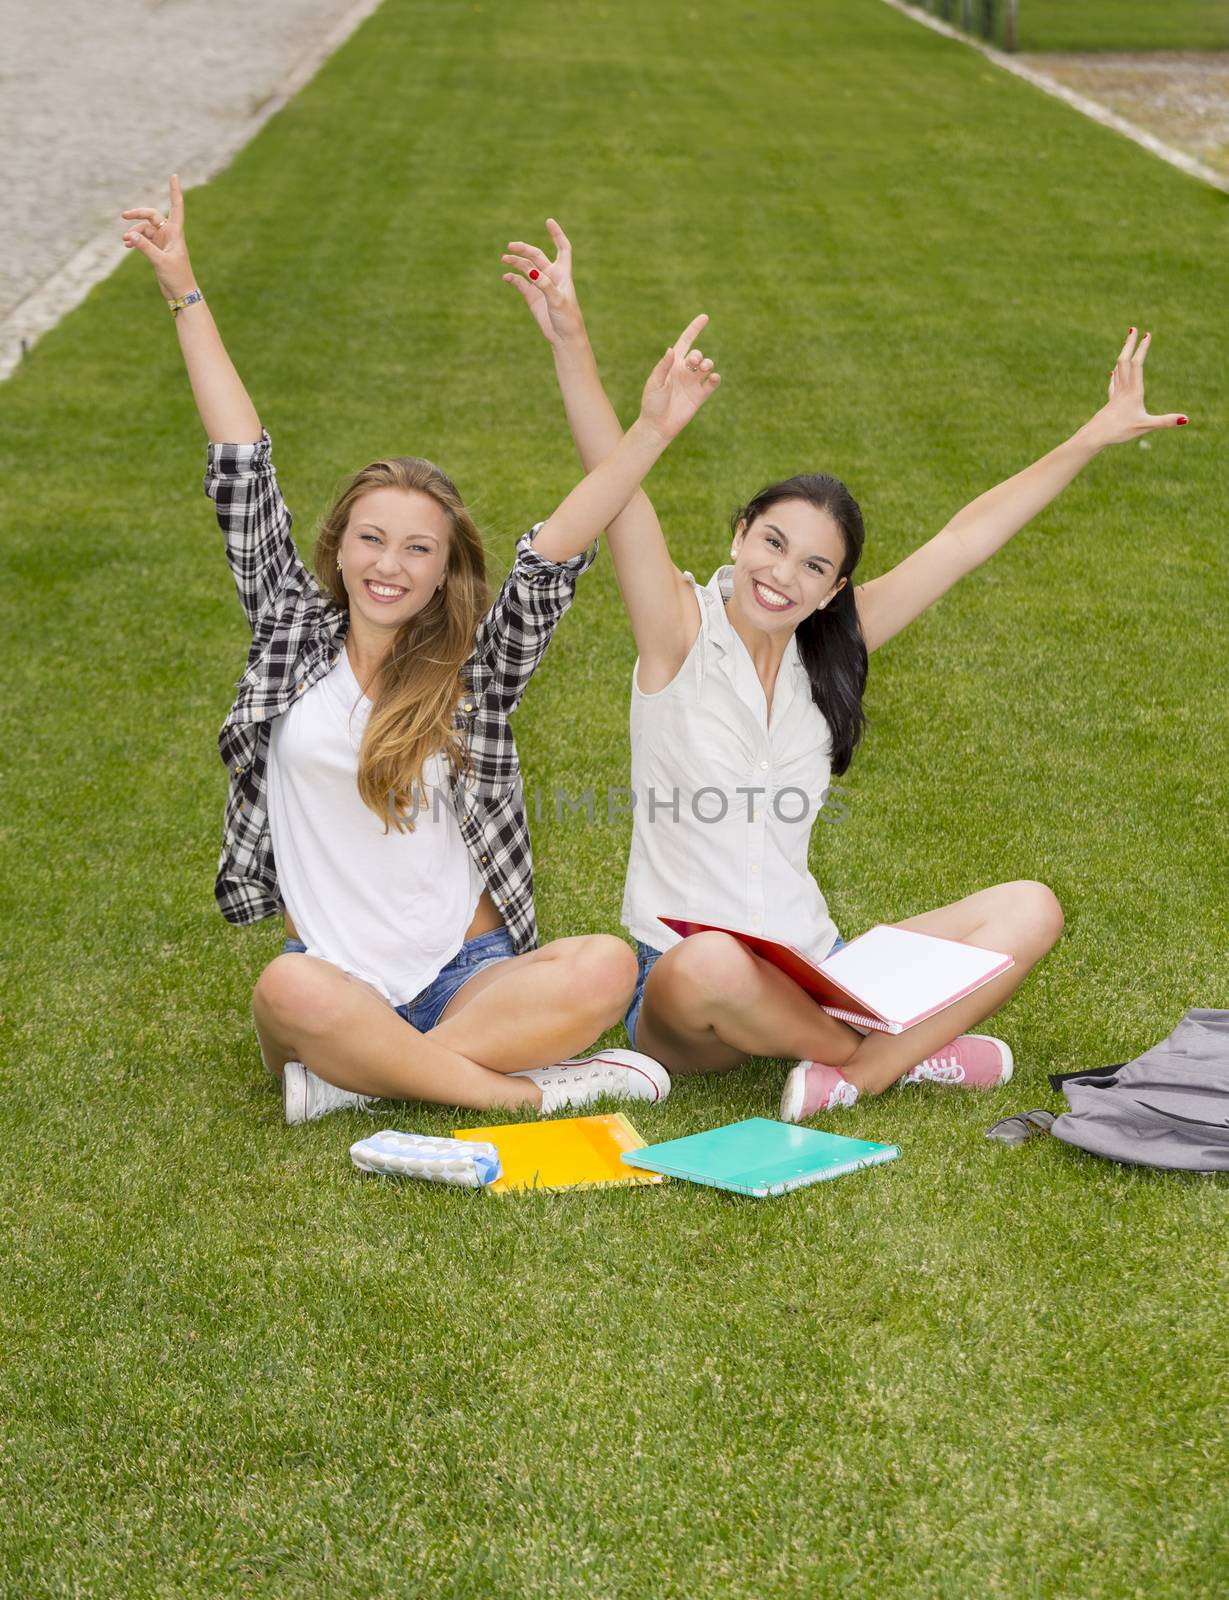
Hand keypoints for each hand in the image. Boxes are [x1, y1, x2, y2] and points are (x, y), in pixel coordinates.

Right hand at [121, 174, 194, 299]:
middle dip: (137, 214)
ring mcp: (162, 241)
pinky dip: (135, 240)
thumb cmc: (177, 277)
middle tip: (123, 215)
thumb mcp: (160, 261)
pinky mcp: (157, 250)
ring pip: (144, 229)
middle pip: (151, 215)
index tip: (174, 175)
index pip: (176, 207)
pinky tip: (127, 245)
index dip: (174, 191)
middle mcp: (169, 234)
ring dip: (134, 232)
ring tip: (125, 241)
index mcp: (176, 233)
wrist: (181, 294)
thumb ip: (145, 247)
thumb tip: (130, 235)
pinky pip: (143, 239)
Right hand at [502, 220, 585, 345]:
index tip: (548, 221)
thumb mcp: (558, 300)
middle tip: (511, 246)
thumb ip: (545, 285)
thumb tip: (531, 271)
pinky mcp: (533, 297)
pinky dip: (513, 278)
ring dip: (516, 262)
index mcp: (563, 273)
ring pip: (527, 268)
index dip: (556, 234)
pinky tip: (506, 277)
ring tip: (504, 258)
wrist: (564, 338)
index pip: (562, 248)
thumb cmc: (568, 319)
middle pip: (537, 256)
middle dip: (525, 249)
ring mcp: (541, 286)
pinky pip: (521, 283)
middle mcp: (551, 277)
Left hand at [638, 314, 720, 443]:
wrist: (657, 426)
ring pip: (707, 366)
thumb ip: (663, 367)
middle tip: (694, 363)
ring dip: (708, 364)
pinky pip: (712, 383)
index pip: (685, 342)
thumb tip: (671, 349)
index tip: (705, 317)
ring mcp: (693, 383)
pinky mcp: (700, 396)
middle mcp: (684, 371)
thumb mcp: (654, 383)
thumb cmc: (652, 403)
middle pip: (697, 355)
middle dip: (698, 356)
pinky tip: (713, 377)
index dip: (694, 329)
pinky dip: (715, 378)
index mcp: (672, 364)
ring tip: (704, 368)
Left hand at [1081, 328, 1187, 448]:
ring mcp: (1115, 395)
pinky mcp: (1110, 402)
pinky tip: (1113, 373)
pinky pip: (1113, 383)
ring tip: (1126, 344)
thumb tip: (1186, 419)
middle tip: (1133, 329)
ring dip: (1123, 354)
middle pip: (1124, 361)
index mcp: (1133, 392)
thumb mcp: (1145, 426)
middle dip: (1129, 344)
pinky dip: (1115, 374)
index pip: (1137, 364)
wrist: (1094, 437)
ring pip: (1118, 369)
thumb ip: (1165, 421)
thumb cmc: (1119, 432)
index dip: (1141, 349)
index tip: (1147, 334)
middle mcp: (1123, 390)